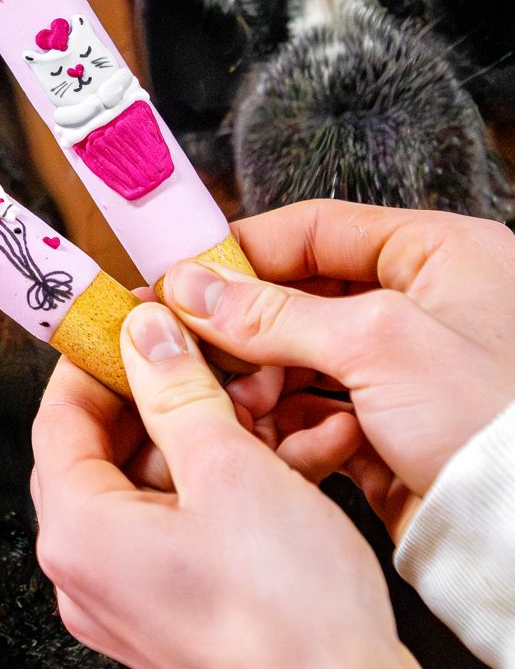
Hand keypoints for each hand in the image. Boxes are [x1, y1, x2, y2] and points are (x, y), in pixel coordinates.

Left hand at [31, 304, 433, 668]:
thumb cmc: (284, 609)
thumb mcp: (229, 471)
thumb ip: (177, 392)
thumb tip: (142, 335)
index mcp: (76, 533)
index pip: (59, 418)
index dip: (100, 360)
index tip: (138, 319)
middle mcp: (85, 573)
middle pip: (109, 451)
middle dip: (172, 395)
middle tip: (222, 356)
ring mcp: (129, 600)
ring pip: (158, 485)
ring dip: (214, 435)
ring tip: (276, 401)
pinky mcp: (174, 615)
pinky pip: (186, 526)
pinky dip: (230, 486)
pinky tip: (298, 452)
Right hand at [164, 203, 514, 540]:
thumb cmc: (492, 419)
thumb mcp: (378, 343)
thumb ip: (275, 313)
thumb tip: (194, 288)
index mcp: (440, 255)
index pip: (318, 230)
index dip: (245, 251)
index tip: (184, 275)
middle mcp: (425, 307)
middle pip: (302, 298)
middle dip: (247, 329)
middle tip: (193, 347)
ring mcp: (407, 373)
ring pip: (302, 361)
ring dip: (262, 381)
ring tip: (239, 401)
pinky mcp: (391, 432)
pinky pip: (317, 416)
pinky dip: (288, 426)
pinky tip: (274, 437)